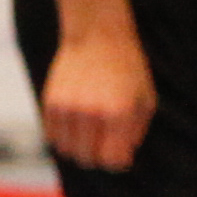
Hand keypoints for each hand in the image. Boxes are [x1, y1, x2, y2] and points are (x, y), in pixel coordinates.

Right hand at [39, 26, 154, 173]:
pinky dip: (63, 136)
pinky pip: (52, 136)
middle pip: (88, 159)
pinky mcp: (50, 103)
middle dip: (98, 155)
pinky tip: (76, 121)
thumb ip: (135, 134)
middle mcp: (91, 113)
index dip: (119, 161)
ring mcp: (67, 108)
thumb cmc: (128, 68)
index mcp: (119, 114)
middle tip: (105, 141)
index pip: (113, 161)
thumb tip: (120, 159)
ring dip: (79, 146)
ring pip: (67, 150)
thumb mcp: (146, 100)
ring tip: (90, 130)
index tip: (121, 152)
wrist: (97, 35)